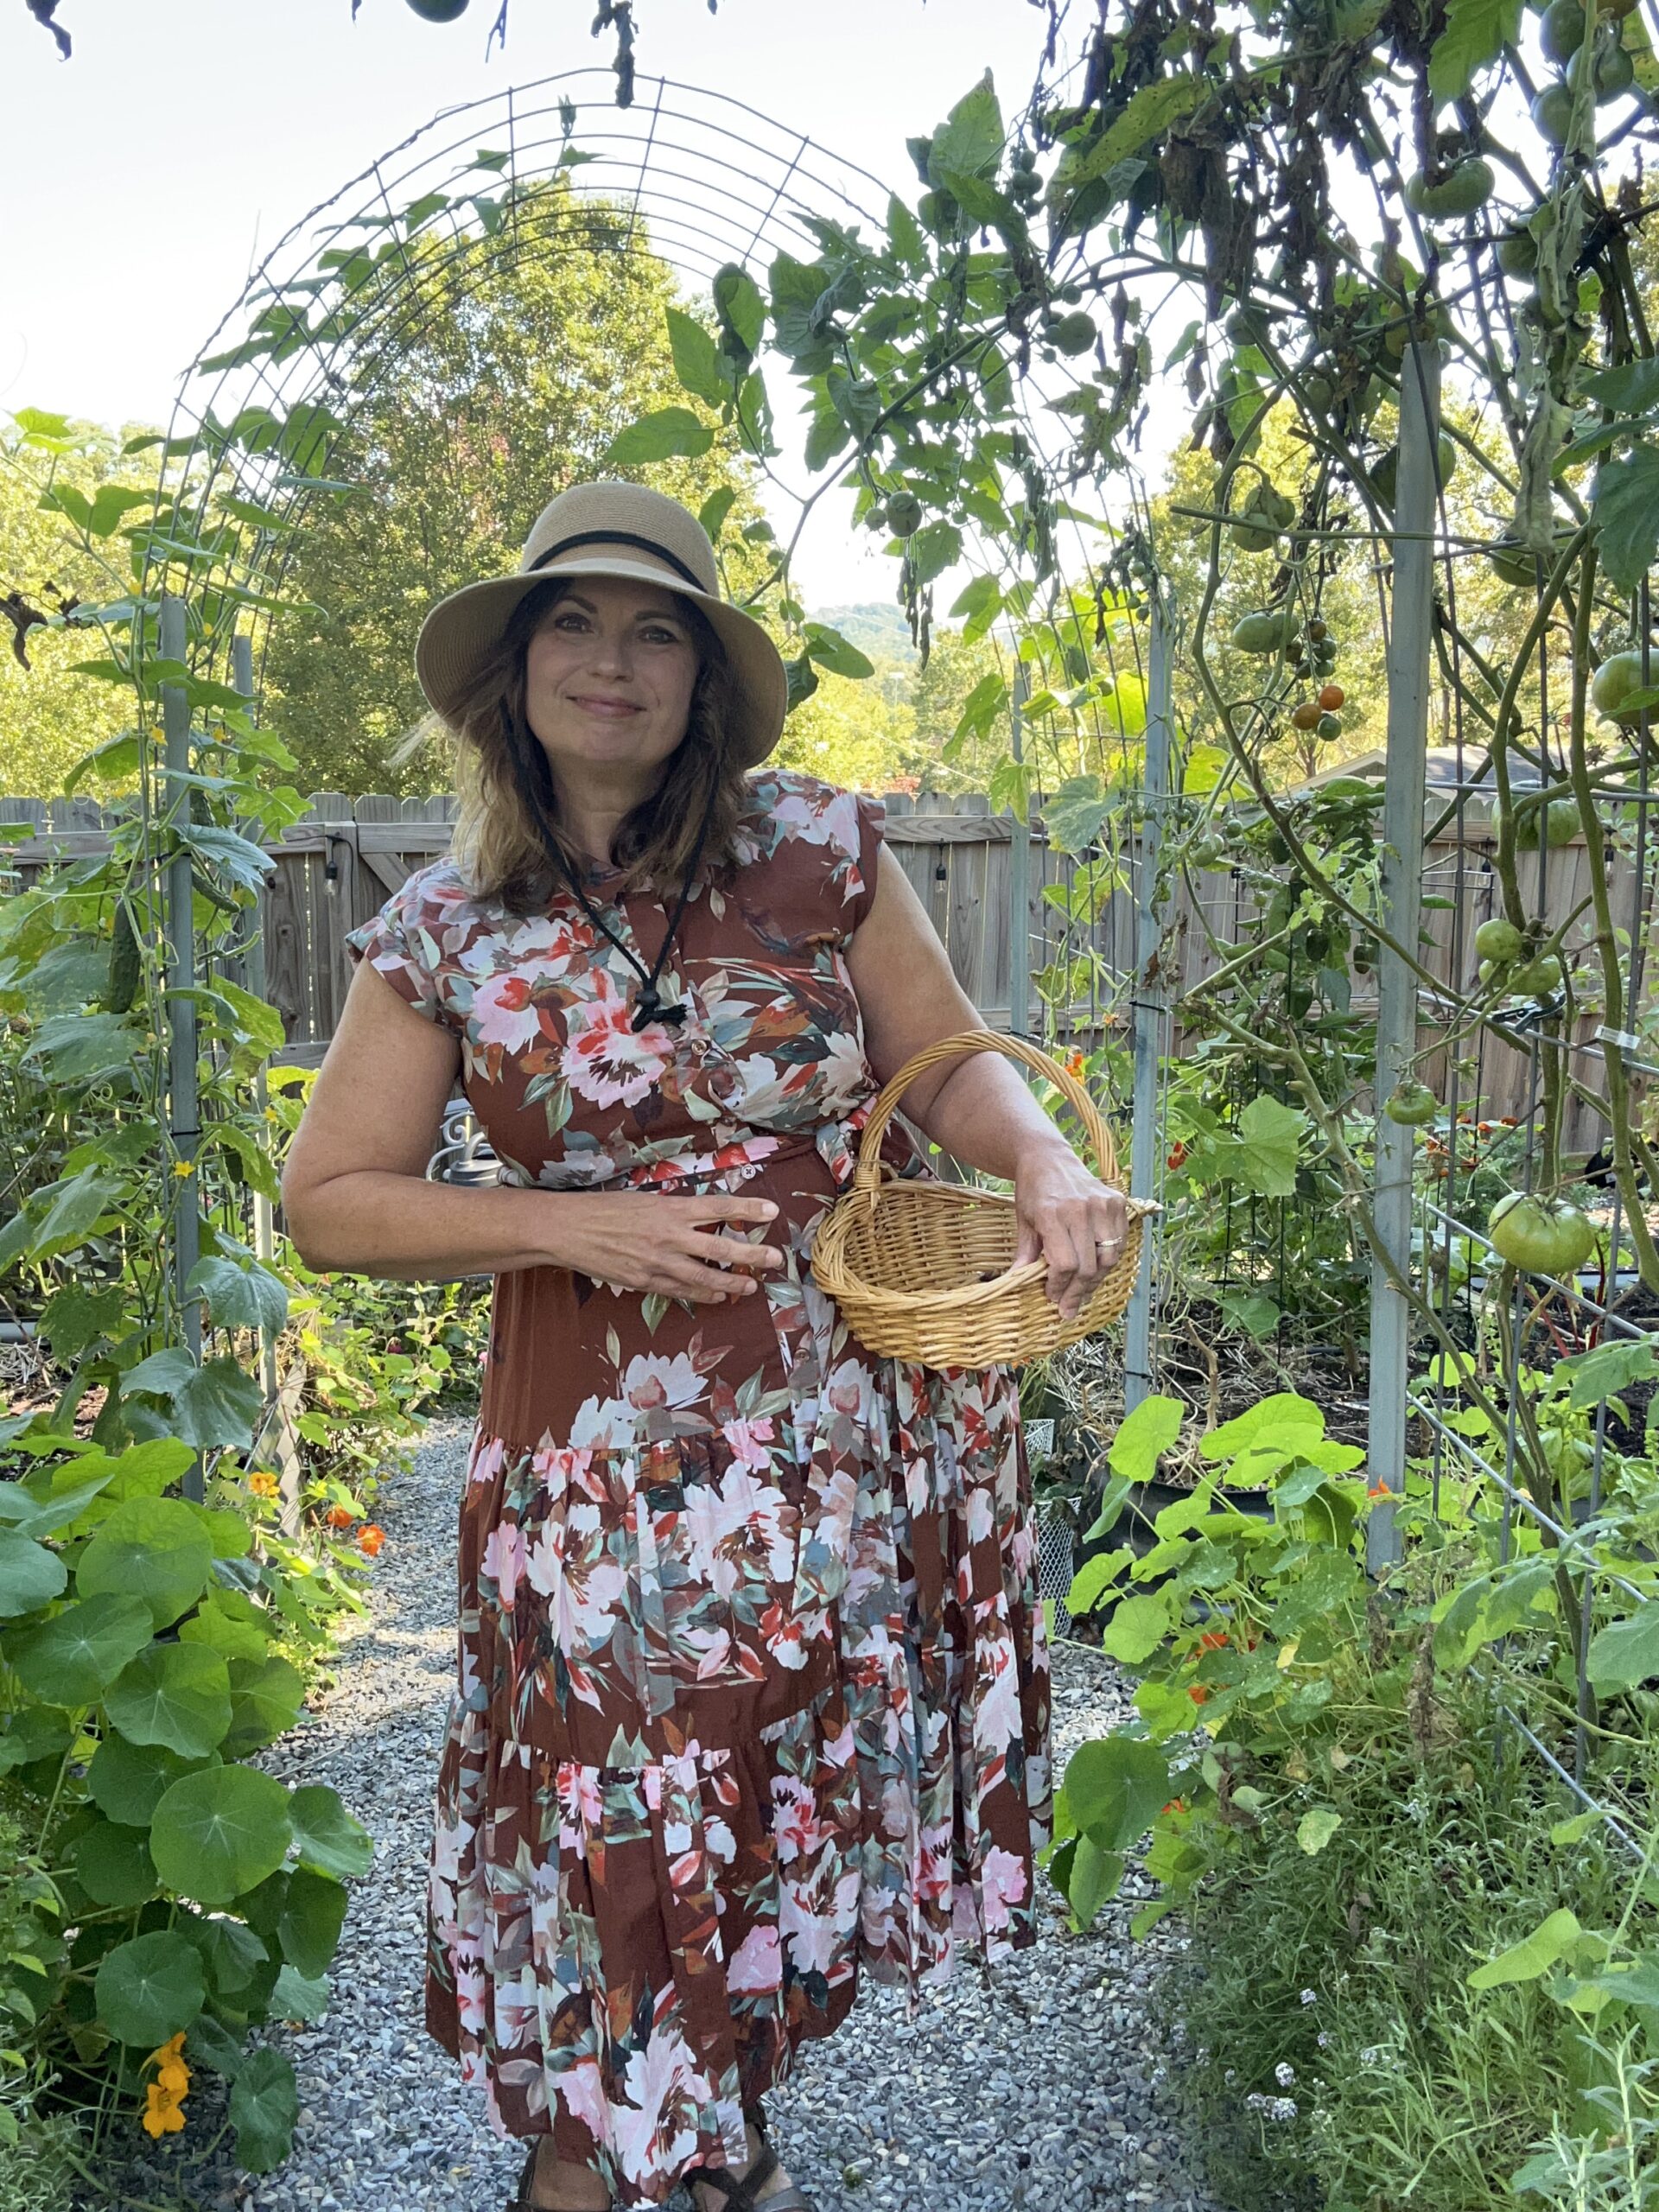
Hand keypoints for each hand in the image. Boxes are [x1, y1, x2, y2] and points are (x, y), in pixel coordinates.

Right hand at [541, 1192, 784, 1303]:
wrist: (568, 1229)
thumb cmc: (604, 1208)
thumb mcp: (644, 1199)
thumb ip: (673, 1210)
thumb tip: (701, 1216)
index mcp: (669, 1207)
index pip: (718, 1206)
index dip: (747, 1208)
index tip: (772, 1210)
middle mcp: (669, 1235)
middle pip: (720, 1246)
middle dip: (751, 1253)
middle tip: (775, 1259)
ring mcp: (658, 1262)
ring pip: (704, 1276)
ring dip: (731, 1282)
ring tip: (751, 1286)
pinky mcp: (645, 1282)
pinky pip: (681, 1291)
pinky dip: (702, 1295)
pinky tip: (718, 1297)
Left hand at [1011, 1143, 1130, 1320]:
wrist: (1049, 1158)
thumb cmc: (1033, 1192)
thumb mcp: (1023, 1222)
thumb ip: (1025, 1254)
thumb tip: (1018, 1284)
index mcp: (1052, 1215)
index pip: (1064, 1265)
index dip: (1060, 1287)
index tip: (1053, 1298)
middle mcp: (1080, 1210)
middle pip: (1087, 1266)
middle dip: (1077, 1292)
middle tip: (1069, 1308)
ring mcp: (1102, 1205)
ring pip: (1108, 1259)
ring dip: (1095, 1280)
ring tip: (1082, 1291)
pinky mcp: (1117, 1202)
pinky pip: (1119, 1242)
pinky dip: (1109, 1260)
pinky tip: (1095, 1268)